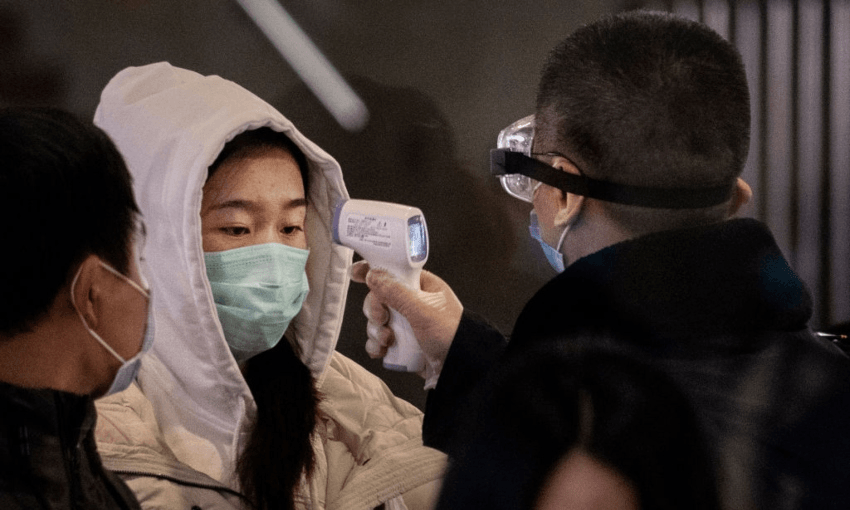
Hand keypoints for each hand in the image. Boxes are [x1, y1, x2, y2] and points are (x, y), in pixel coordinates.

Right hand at [350, 261, 462, 378]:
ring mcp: (407, 323)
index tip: (357, 274)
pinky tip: (382, 350)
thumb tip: (373, 275)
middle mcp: (414, 302)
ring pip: (377, 320)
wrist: (461, 369)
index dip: (375, 270)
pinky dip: (377, 344)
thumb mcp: (422, 311)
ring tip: (388, 340)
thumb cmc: (452, 336)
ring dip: (376, 331)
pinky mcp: (402, 342)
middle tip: (382, 319)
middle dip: (375, 310)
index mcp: (423, 286)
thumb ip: (396, 293)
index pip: (395, 271)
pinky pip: (380, 339)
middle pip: (380, 297)